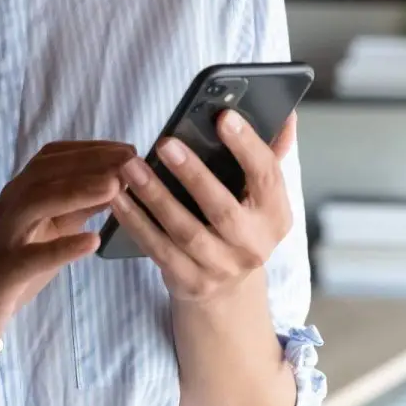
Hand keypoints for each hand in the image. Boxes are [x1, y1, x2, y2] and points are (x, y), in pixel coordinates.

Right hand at [0, 141, 134, 361]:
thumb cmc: (5, 275)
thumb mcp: (43, 235)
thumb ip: (71, 211)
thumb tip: (113, 184)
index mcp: (16, 198)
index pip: (50, 159)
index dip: (90, 149)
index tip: (127, 148)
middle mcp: (6, 210)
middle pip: (45, 172)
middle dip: (90, 161)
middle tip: (131, 159)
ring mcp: (0, 240)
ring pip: (35, 203)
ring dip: (77, 190)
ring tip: (116, 185)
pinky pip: (29, 258)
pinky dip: (61, 247)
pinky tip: (92, 242)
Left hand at [112, 111, 295, 302]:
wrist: (226, 291)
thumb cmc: (240, 225)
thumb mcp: (260, 197)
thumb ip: (270, 154)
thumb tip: (286, 114)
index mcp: (275, 216)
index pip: (266, 175)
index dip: (247, 145)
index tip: (224, 117)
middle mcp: (253, 245)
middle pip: (222, 209)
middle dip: (193, 174)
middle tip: (166, 143)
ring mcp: (221, 268)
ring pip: (185, 231)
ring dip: (155, 196)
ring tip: (131, 167)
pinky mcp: (190, 282)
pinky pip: (158, 249)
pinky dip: (136, 222)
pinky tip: (119, 198)